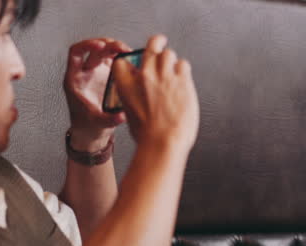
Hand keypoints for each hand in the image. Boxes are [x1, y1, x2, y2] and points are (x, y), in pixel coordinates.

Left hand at [63, 38, 130, 150]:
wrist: (91, 131)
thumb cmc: (87, 125)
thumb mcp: (98, 123)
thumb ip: (109, 119)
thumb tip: (121, 116)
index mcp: (74, 79)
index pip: (76, 53)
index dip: (87, 45)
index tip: (100, 45)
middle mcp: (84, 73)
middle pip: (94, 50)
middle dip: (108, 45)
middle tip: (122, 48)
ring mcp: (96, 73)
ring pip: (104, 52)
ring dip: (115, 48)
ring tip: (128, 51)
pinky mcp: (106, 76)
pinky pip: (113, 60)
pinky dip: (121, 57)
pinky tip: (130, 59)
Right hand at [112, 35, 198, 153]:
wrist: (163, 142)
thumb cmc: (147, 135)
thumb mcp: (130, 114)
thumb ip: (135, 97)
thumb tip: (145, 93)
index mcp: (126, 84)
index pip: (122, 61)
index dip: (129, 60)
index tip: (135, 60)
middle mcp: (144, 75)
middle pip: (150, 48)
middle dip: (156, 44)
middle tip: (160, 43)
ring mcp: (164, 75)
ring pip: (168, 54)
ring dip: (171, 60)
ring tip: (173, 67)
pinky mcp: (182, 80)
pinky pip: (183, 65)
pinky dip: (183, 70)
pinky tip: (183, 78)